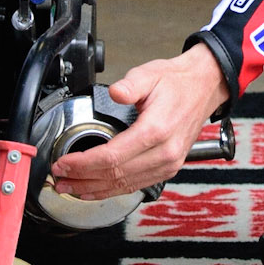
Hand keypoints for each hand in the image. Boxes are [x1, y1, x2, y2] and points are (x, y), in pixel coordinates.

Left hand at [50, 41, 229, 199]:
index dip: (83, 164)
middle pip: (115, 176)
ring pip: (125, 186)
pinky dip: (113, 191)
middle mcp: (164, 152)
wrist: (204, 87)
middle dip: (82, 179)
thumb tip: (115, 91)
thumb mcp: (151, 74)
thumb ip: (131, 84)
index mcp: (157, 130)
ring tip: (71, 188)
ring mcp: (169, 164)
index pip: (111, 157)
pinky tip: (96, 190)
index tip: (63, 163)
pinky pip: (136, 185)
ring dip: (95, 190)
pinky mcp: (169, 168)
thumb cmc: (177, 82)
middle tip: (59, 178)